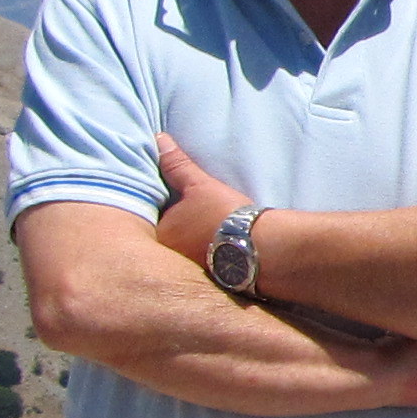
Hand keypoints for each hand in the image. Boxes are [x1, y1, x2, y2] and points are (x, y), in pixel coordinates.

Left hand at [152, 133, 250, 273]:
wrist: (261, 246)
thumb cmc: (224, 215)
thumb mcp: (199, 184)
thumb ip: (176, 164)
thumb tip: (158, 139)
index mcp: (161, 234)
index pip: (155, 217)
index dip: (166, 206)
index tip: (180, 199)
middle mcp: (170, 257)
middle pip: (169, 235)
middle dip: (179, 227)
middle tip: (196, 214)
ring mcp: (189, 269)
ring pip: (186, 249)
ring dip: (194, 240)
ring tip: (209, 227)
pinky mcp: (210, 278)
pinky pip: (204, 260)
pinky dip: (209, 252)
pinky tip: (221, 243)